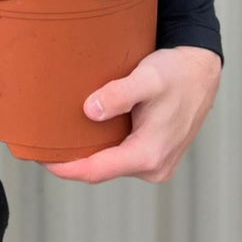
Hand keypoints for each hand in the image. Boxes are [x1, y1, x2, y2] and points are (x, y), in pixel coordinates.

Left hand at [45, 45, 220, 183]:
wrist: (200, 71)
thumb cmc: (175, 73)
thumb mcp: (147, 78)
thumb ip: (119, 95)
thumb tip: (90, 111)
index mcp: (148, 154)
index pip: (96, 170)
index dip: (66, 168)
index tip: (40, 159)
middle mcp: (153, 166)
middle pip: (101, 170)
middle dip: (71, 160)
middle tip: (40, 143)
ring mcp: (155, 162)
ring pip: (110, 163)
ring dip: (86, 152)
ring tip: (56, 136)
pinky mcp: (154, 153)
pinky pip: (120, 156)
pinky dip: (101, 146)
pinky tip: (84, 131)